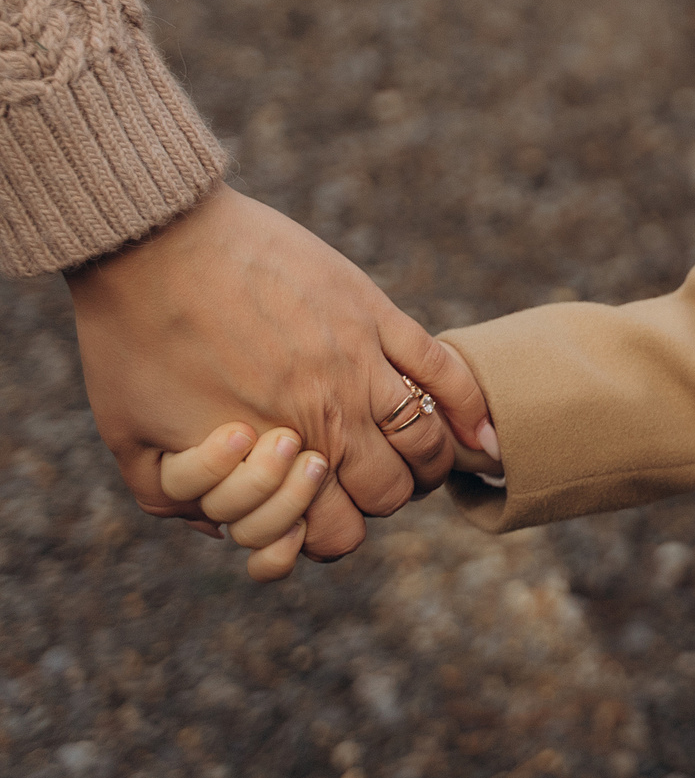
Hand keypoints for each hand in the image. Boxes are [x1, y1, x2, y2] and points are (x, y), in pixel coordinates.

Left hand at [65, 184, 489, 563]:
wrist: (154, 241)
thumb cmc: (131, 339)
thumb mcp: (131, 441)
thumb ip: (174, 498)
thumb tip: (214, 528)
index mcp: (273, 454)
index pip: (338, 532)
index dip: (333, 536)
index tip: (321, 516)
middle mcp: (330, 415)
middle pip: (393, 490)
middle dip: (381, 498)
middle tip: (364, 482)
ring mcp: (361, 361)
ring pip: (428, 439)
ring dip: (430, 462)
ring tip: (420, 459)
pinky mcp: (375, 312)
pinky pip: (444, 369)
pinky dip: (471, 407)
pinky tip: (480, 431)